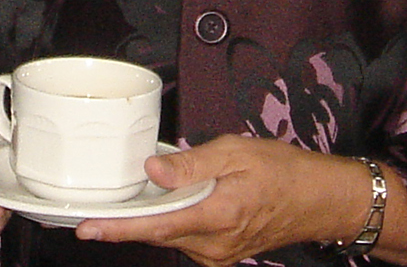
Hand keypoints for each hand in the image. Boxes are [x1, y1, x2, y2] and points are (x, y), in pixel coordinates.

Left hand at [74, 137, 406, 266]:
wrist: (318, 200)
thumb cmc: (283, 171)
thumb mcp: (237, 152)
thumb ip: (192, 164)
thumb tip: (153, 170)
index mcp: (218, 215)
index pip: (157, 225)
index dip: (119, 228)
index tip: (88, 227)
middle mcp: (214, 244)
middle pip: (158, 232)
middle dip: (132, 217)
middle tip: (105, 203)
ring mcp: (218, 253)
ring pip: (171, 234)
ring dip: (158, 215)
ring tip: (162, 189)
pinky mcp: (220, 253)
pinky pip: (186, 236)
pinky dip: (176, 219)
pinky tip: (181, 199)